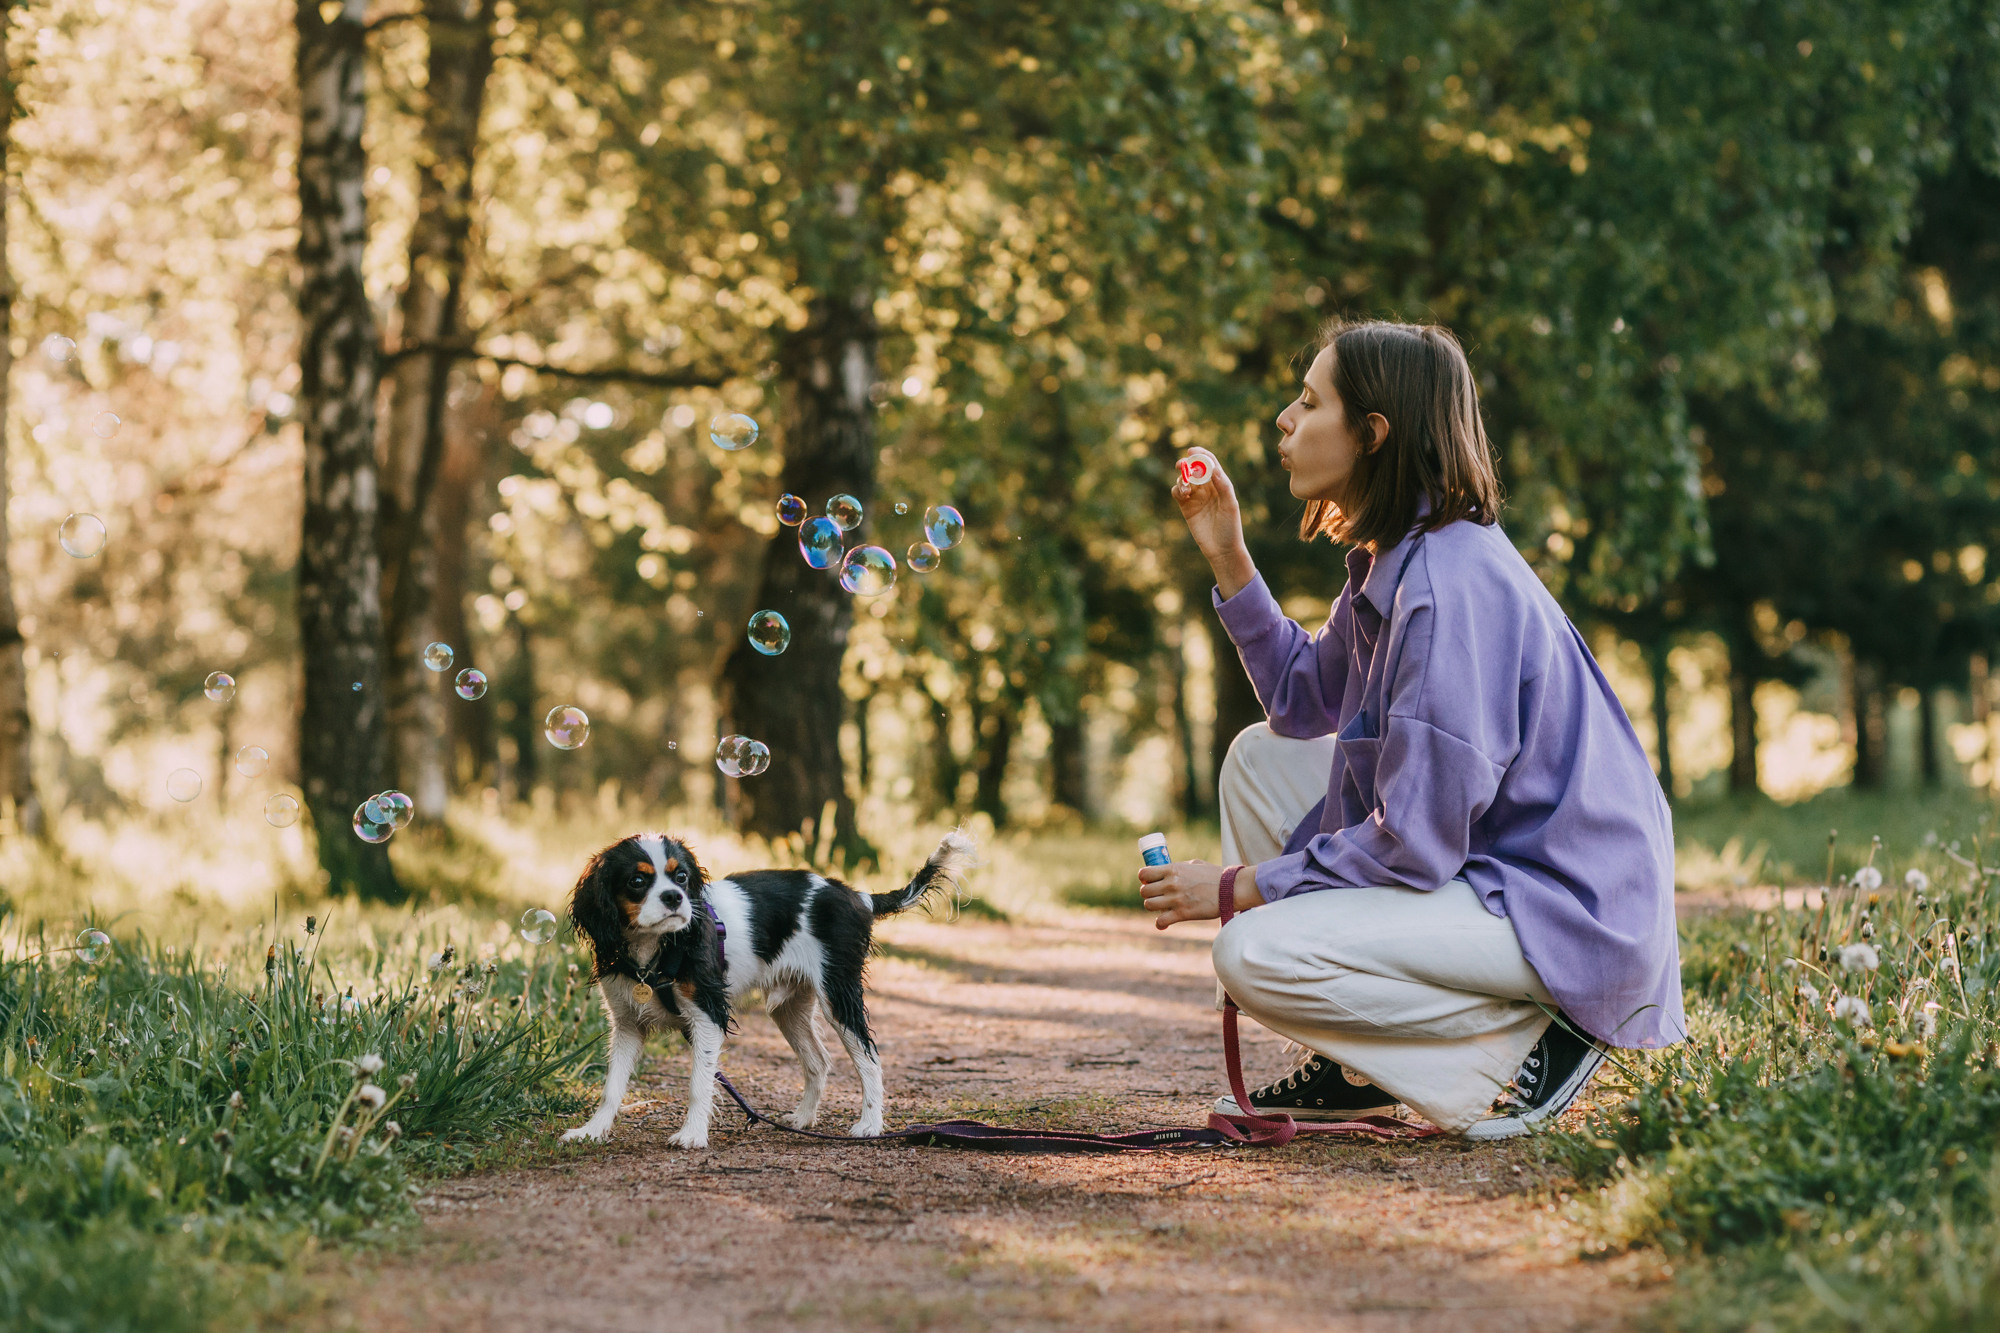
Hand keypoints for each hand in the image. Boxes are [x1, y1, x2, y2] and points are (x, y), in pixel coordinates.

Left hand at [1139, 859, 1261, 929]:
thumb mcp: (1194, 864)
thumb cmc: (1215, 875)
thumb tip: (1167, 871)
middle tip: (1157, 896)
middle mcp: (1171, 884)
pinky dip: (1160, 923)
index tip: (1149, 881)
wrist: (1231, 889)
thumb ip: (1179, 868)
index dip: (1144, 878)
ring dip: (1153, 907)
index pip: (1144, 873)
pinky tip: (1164, 922)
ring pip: (1149, 905)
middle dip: (1148, 894)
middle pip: (1144, 891)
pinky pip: (1161, 921)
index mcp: (1173, 869)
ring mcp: (1175, 899)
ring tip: (1161, 907)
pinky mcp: (1182, 914)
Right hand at [1172, 449, 1255, 598]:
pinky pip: (1178, 493)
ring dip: (1181, 479)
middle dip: (1186, 464)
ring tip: (1185, 490)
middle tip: (1181, 465)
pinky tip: (1182, 495)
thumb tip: (1214, 468)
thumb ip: (1223, 485)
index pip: (1209, 463)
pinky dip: (1177, 490)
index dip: (1200, 454)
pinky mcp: (1186, 507)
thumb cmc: (1231, 527)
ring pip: (1184, 480)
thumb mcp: (1230, 505)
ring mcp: (1196, 497)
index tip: (1191, 451)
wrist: (1222, 550)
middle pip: (1194, 469)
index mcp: (1220, 483)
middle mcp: (1207, 488)